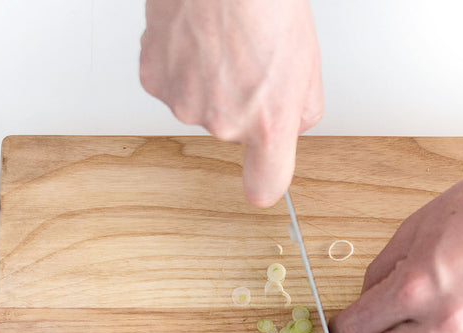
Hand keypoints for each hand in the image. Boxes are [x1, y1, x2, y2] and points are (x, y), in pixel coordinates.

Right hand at [140, 0, 322, 206]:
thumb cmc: (264, 2)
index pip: (265, 185)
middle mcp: (222, 122)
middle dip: (242, 102)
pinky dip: (182, 64)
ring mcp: (184, 104)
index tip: (265, 175)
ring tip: (222, 40)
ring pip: (201, 104)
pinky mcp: (155, 80)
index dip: (265, 179)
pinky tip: (196, 37)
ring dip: (210, 80)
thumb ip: (300, 109)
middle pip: (233, 129)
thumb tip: (290, 123)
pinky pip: (173, 82)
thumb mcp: (307, 59)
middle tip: (250, 58)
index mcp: (266, 123)